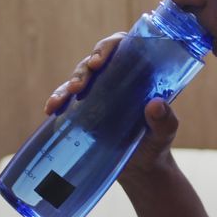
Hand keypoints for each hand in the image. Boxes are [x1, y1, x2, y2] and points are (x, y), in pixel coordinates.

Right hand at [43, 31, 179, 183]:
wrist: (139, 170)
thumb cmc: (156, 145)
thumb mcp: (165, 134)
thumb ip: (165, 121)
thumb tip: (156, 104)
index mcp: (139, 76)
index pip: (124, 48)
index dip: (111, 46)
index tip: (101, 58)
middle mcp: (116, 80)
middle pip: (97, 60)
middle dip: (88, 65)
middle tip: (88, 73)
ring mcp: (97, 94)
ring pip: (80, 77)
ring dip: (72, 81)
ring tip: (71, 92)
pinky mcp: (82, 111)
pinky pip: (66, 100)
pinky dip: (57, 100)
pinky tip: (51, 108)